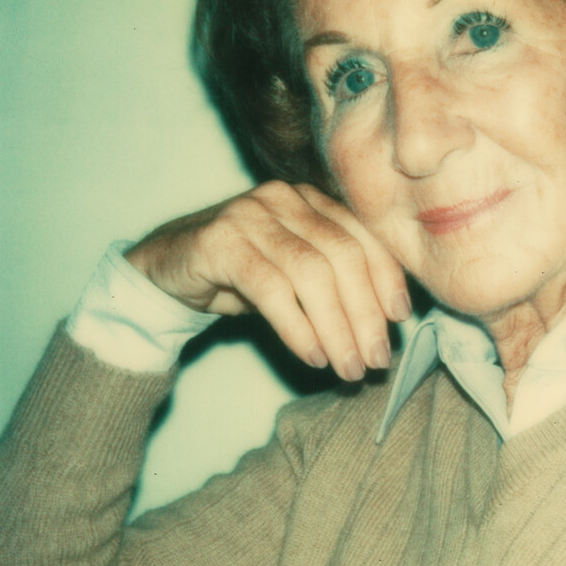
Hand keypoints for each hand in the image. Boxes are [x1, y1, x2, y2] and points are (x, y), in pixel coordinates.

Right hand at [126, 182, 410, 379]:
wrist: (165, 269)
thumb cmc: (241, 275)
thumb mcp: (294, 274)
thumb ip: (336, 284)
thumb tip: (386, 323)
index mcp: (312, 200)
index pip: (364, 235)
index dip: (388, 278)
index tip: (399, 320)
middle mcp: (285, 198)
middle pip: (344, 255)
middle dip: (366, 314)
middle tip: (376, 360)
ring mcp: (250, 215)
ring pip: (311, 273)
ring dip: (337, 328)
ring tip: (347, 367)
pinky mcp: (219, 241)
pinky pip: (272, 289)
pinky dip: (298, 328)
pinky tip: (313, 356)